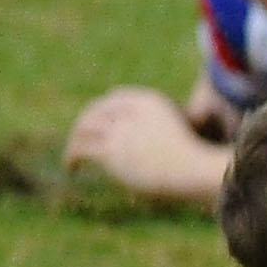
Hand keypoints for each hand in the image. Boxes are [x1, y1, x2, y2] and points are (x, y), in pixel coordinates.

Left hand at [64, 87, 230, 205]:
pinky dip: (72, 157)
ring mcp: (118, 129)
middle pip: (94, 111)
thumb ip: (165, 131)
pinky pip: (81, 149)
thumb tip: (157, 142)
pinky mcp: (110, 150)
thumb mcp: (186, 134)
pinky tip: (72, 168)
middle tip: (79, 140)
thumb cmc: (196, 158)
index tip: (97, 123)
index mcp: (149, 100)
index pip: (115, 97)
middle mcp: (129, 110)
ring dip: (75, 142)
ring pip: (83, 129)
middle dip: (83, 125)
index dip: (102, 109)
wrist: (194, 170)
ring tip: (71, 158)